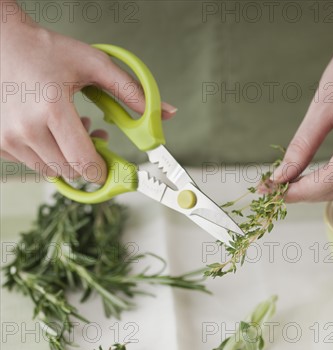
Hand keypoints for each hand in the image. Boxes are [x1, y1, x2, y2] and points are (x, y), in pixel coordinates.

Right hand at [0, 5, 176, 183]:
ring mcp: (9, 138)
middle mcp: (27, 128)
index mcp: (52, 108)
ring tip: (67, 128)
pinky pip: (32, 165)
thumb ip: (131, 91)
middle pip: (70, 171)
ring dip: (65, 158)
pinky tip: (47, 131)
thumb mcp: (93, 64)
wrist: (2, 44)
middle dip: (86, 161)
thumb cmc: (45, 51)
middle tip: (92, 135)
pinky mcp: (0, 144)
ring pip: (51, 171)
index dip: (101, 171)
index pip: (83, 162)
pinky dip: (45, 155)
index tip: (110, 168)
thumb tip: (166, 113)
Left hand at [268, 13, 332, 202]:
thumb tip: (282, 176)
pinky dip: (331, 181)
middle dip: (306, 193)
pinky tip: (309, 179)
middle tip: (274, 191)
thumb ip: (303, 145)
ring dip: (317, 190)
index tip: (273, 192)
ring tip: (287, 186)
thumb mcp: (325, 104)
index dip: (300, 190)